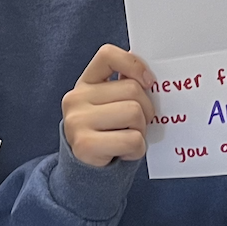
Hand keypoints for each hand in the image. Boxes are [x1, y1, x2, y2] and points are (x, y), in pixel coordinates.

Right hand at [63, 43, 154, 167]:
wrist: (86, 170)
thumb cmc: (108, 132)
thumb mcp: (111, 104)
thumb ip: (125, 87)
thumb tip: (150, 78)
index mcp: (86, 82)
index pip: (108, 55)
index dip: (133, 65)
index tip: (149, 82)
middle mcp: (76, 98)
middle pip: (132, 90)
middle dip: (146, 110)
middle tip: (137, 124)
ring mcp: (77, 121)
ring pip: (134, 113)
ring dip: (141, 131)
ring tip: (129, 138)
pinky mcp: (85, 144)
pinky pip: (132, 140)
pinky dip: (137, 149)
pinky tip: (125, 153)